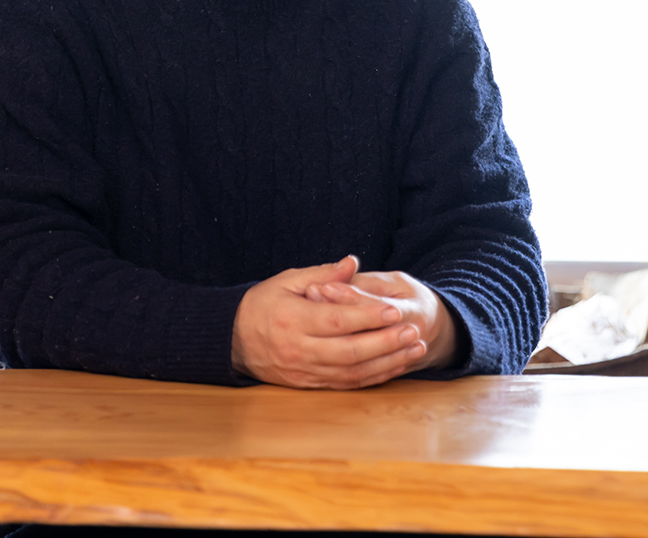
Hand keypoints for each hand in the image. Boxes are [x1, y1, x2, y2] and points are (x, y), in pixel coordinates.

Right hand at [232, 256, 431, 388]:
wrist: (233, 340)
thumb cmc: (262, 305)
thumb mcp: (286, 281)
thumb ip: (322, 275)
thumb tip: (352, 263)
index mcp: (292, 320)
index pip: (336, 320)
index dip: (367, 316)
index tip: (395, 310)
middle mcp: (298, 350)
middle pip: (349, 351)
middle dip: (385, 343)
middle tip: (413, 331)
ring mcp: (304, 371)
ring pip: (352, 372)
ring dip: (387, 362)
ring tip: (414, 349)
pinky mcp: (309, 384)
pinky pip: (346, 384)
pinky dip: (374, 377)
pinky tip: (395, 366)